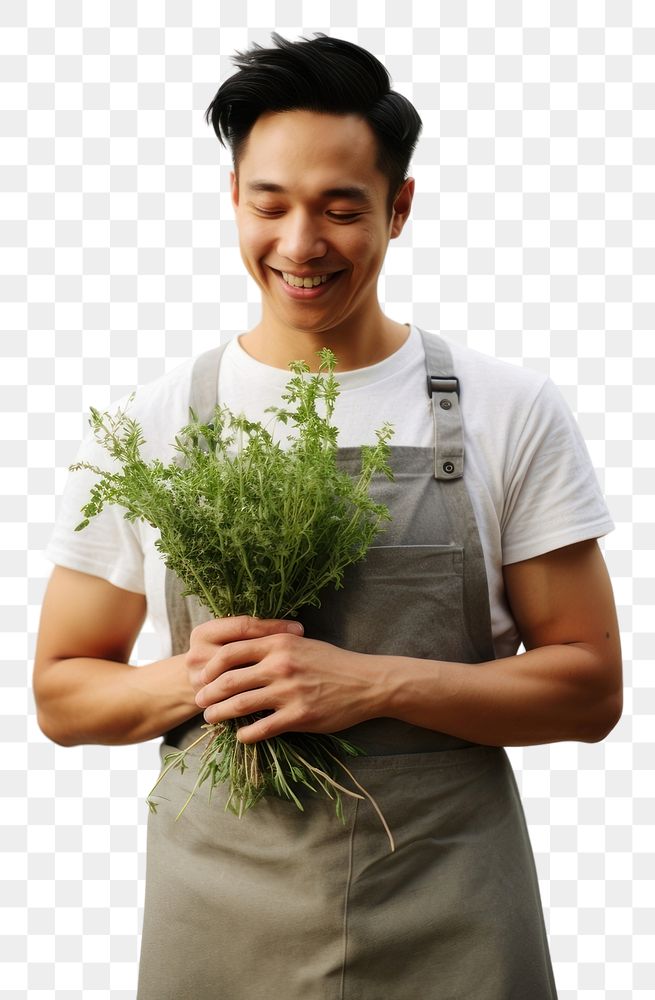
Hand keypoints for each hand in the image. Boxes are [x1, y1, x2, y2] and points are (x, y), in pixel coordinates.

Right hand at [186, 615, 301, 694]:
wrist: (192, 686)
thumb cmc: (220, 657)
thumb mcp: (226, 639)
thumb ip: (250, 633)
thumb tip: (295, 630)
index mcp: (204, 633)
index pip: (243, 626)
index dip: (272, 627)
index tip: (298, 630)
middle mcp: (196, 655)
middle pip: (241, 653)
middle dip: (272, 654)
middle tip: (300, 656)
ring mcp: (199, 682)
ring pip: (238, 679)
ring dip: (266, 678)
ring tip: (294, 677)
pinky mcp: (205, 704)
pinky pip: (236, 701)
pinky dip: (258, 700)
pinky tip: (278, 700)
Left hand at [190, 616, 383, 742]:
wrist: (366, 682)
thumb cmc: (332, 662)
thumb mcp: (301, 643)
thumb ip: (272, 646)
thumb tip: (241, 654)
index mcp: (278, 643)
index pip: (231, 652)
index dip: (211, 666)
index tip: (203, 676)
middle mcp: (280, 665)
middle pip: (229, 680)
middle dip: (209, 692)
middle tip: (199, 700)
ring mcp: (288, 692)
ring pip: (240, 704)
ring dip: (220, 714)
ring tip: (210, 718)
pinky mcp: (298, 716)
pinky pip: (262, 728)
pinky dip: (245, 733)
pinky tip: (240, 735)